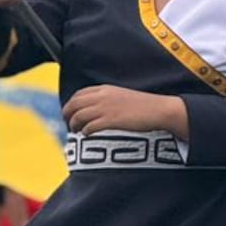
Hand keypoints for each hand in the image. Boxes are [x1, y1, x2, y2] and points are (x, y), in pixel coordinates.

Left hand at [63, 87, 184, 136]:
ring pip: (78, 116)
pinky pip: (88, 127)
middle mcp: (102, 97)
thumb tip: (98, 109)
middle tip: (68, 124)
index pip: (79, 94)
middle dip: (67, 114)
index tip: (70, 112)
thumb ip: (108, 99)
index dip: (71, 103)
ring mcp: (105, 109)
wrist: (158, 110)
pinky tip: (87, 135)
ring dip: (74, 125)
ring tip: (75, 131)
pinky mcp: (110, 121)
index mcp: (105, 89)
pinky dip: (84, 132)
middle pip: (74, 104)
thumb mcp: (122, 96)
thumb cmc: (144, 106)